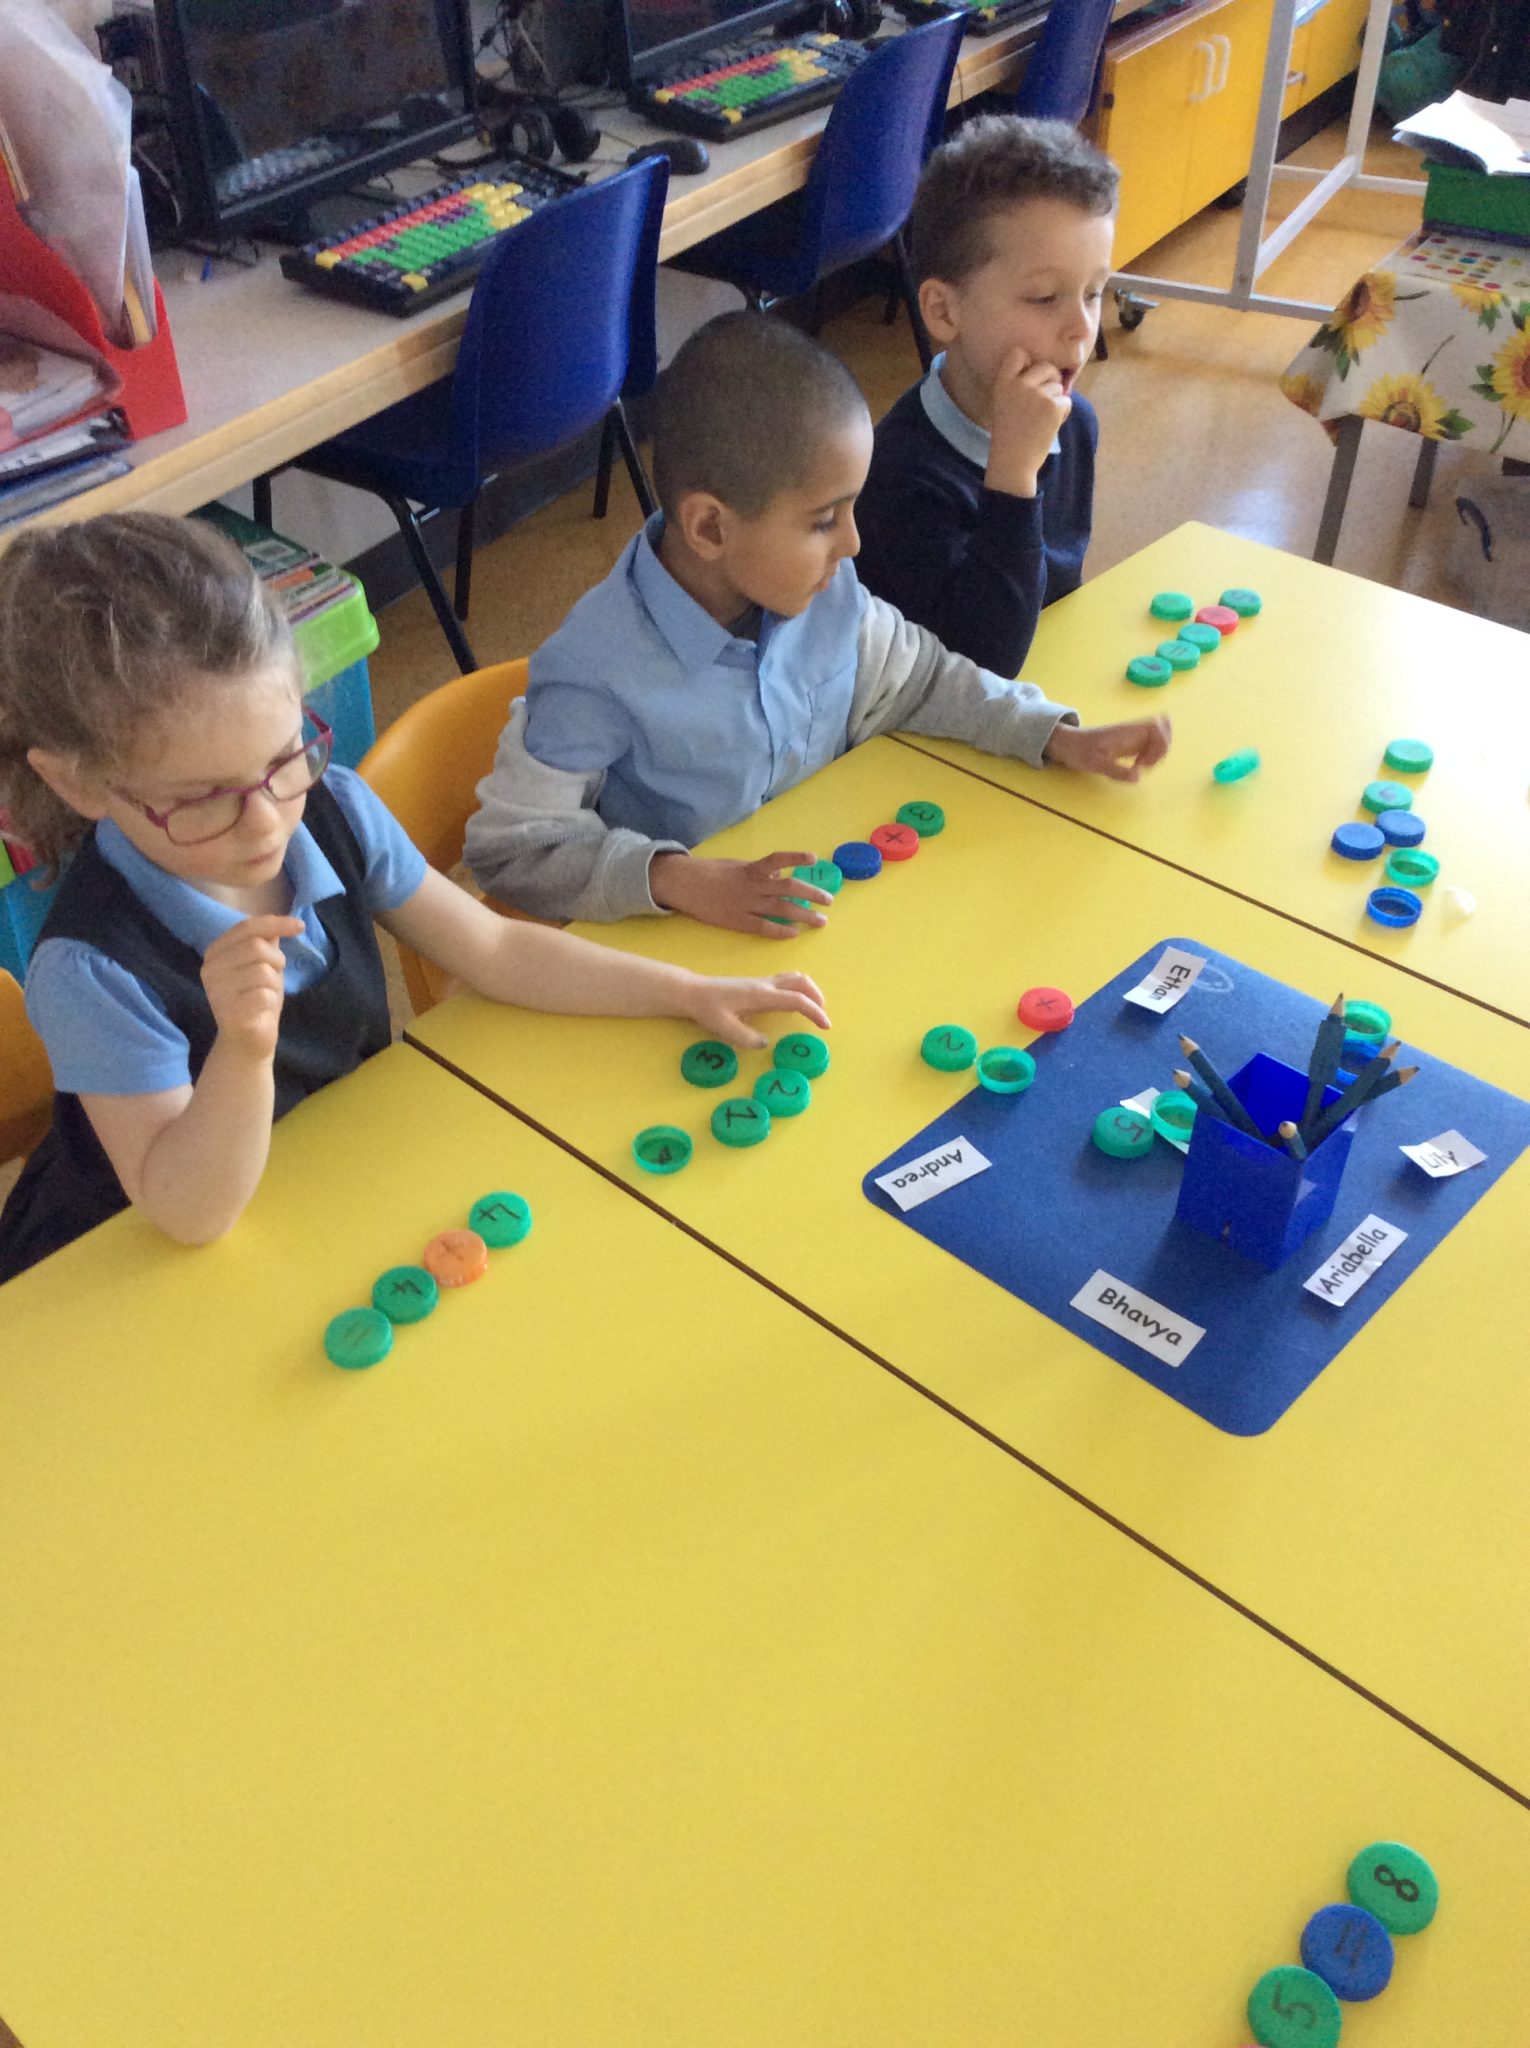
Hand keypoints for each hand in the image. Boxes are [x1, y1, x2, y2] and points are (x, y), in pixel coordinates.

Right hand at [200, 914, 302, 1061]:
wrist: (248, 1041)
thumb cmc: (255, 999)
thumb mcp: (263, 964)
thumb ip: (267, 941)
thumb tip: (286, 921)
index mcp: (215, 952)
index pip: (247, 927)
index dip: (276, 923)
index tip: (300, 926)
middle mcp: (209, 969)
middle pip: (257, 947)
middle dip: (277, 961)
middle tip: (273, 979)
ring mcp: (215, 991)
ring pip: (262, 972)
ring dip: (274, 985)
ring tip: (265, 997)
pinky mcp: (227, 1012)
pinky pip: (264, 996)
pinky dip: (271, 1002)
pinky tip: (261, 1011)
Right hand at [650, 850, 834, 937]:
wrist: (684, 885)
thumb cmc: (711, 872)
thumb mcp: (737, 865)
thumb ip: (759, 871)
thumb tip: (780, 875)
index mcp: (752, 869)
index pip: (778, 860)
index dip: (796, 859)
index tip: (814, 859)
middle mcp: (753, 886)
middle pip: (788, 889)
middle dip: (812, 895)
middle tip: (828, 901)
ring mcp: (746, 905)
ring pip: (781, 910)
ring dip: (804, 916)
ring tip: (820, 921)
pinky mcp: (738, 921)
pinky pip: (764, 927)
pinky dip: (781, 931)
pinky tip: (794, 933)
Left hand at [683, 970, 830, 1050]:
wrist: (694, 992)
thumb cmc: (707, 1009)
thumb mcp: (724, 1028)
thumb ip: (746, 1038)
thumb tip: (766, 1043)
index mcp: (761, 995)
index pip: (796, 1000)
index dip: (814, 1012)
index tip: (825, 1026)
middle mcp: (766, 984)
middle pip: (802, 982)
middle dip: (817, 998)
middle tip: (822, 1018)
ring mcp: (763, 981)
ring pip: (795, 977)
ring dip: (810, 991)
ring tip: (814, 1009)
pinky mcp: (759, 982)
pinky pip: (787, 980)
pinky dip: (799, 989)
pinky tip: (795, 1002)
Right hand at [985, 346, 1071, 498]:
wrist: (1014, 461)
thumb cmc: (1009, 433)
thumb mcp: (1003, 402)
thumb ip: (1016, 383)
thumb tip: (1046, 370)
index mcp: (1003, 382)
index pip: (1018, 353)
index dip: (1028, 362)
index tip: (1028, 376)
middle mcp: (1019, 384)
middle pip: (1046, 367)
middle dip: (1050, 380)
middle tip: (1043, 401)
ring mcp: (1037, 394)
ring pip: (1058, 385)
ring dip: (1056, 400)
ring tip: (1042, 418)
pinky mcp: (1052, 406)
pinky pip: (1066, 400)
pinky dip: (1062, 412)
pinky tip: (1049, 424)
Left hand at [1045, 716, 1171, 781]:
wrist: (1067, 744)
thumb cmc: (1080, 751)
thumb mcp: (1095, 764)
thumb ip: (1117, 771)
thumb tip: (1138, 777)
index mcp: (1126, 731)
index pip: (1156, 725)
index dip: (1159, 743)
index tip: (1144, 762)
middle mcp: (1132, 731)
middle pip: (1162, 728)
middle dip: (1162, 748)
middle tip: (1146, 764)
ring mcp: (1132, 736)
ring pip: (1157, 736)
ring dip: (1157, 752)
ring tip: (1141, 765)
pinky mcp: (1129, 743)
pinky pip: (1149, 743)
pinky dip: (1150, 754)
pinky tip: (1137, 765)